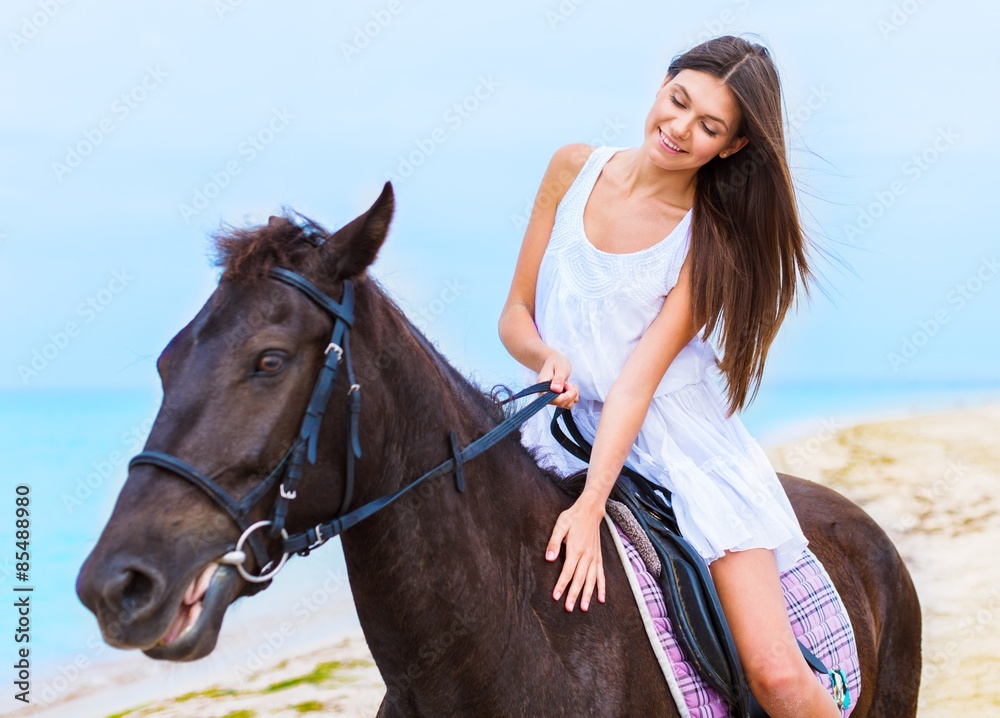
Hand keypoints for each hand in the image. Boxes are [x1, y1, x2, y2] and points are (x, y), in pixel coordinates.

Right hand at [536, 350, 579, 409]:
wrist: (555, 361)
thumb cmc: (556, 362)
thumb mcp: (559, 367)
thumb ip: (558, 378)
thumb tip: (556, 390)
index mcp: (542, 387)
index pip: (551, 400)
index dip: (563, 396)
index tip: (566, 384)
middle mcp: (546, 396)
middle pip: (562, 404)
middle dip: (570, 393)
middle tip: (567, 382)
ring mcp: (553, 399)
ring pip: (568, 405)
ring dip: (573, 394)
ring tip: (568, 383)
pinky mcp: (560, 399)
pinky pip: (571, 402)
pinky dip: (574, 395)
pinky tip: (570, 386)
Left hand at [545, 495, 605, 611]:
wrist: (590, 510)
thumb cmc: (573, 517)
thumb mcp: (560, 525)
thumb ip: (554, 542)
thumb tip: (549, 558)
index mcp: (576, 549)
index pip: (567, 572)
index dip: (561, 585)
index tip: (556, 597)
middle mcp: (586, 555)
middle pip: (580, 579)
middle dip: (574, 595)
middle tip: (568, 608)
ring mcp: (594, 557)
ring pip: (591, 580)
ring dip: (588, 594)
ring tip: (584, 608)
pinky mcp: (598, 557)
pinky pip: (601, 574)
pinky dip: (602, 587)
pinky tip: (601, 598)